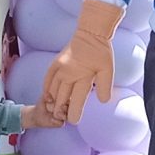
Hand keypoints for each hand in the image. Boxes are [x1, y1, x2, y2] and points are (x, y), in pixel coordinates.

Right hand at [37, 0, 123, 126]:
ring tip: (56, 109)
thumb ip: (105, 87)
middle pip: (62, 97)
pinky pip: (47, 79)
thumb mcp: (108, 70)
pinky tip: (48, 96)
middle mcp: (69, 73)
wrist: (90, 33)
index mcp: (83, 76)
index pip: (77, 99)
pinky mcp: (55, 63)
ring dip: (53, 101)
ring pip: (53, 90)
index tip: (73, 121)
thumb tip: (102, 101)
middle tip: (63, 118)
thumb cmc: (101, 52)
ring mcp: (59, 68)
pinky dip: (46, 89)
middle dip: (61, 110)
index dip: (75, 112)